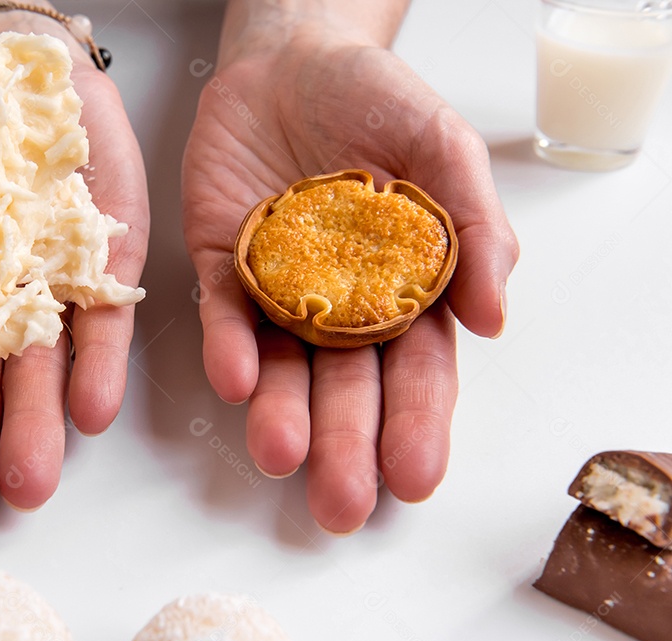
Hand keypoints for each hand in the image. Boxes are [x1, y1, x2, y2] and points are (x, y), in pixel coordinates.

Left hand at [182, 29, 517, 532]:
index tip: (415, 477)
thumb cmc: (376, 98)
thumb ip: (474, 226)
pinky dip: (228, 345)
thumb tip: (495, 319)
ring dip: (281, 412)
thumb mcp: (442, 146)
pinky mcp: (224, 264)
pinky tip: (236, 377)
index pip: (417, 370)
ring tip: (282, 455)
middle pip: (347, 386)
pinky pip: (226, 312)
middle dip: (346, 444)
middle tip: (342, 503)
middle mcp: (342, 303)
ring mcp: (280, 288)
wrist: (291, 57)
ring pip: (282, 365)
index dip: (417, 422)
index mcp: (406, 289)